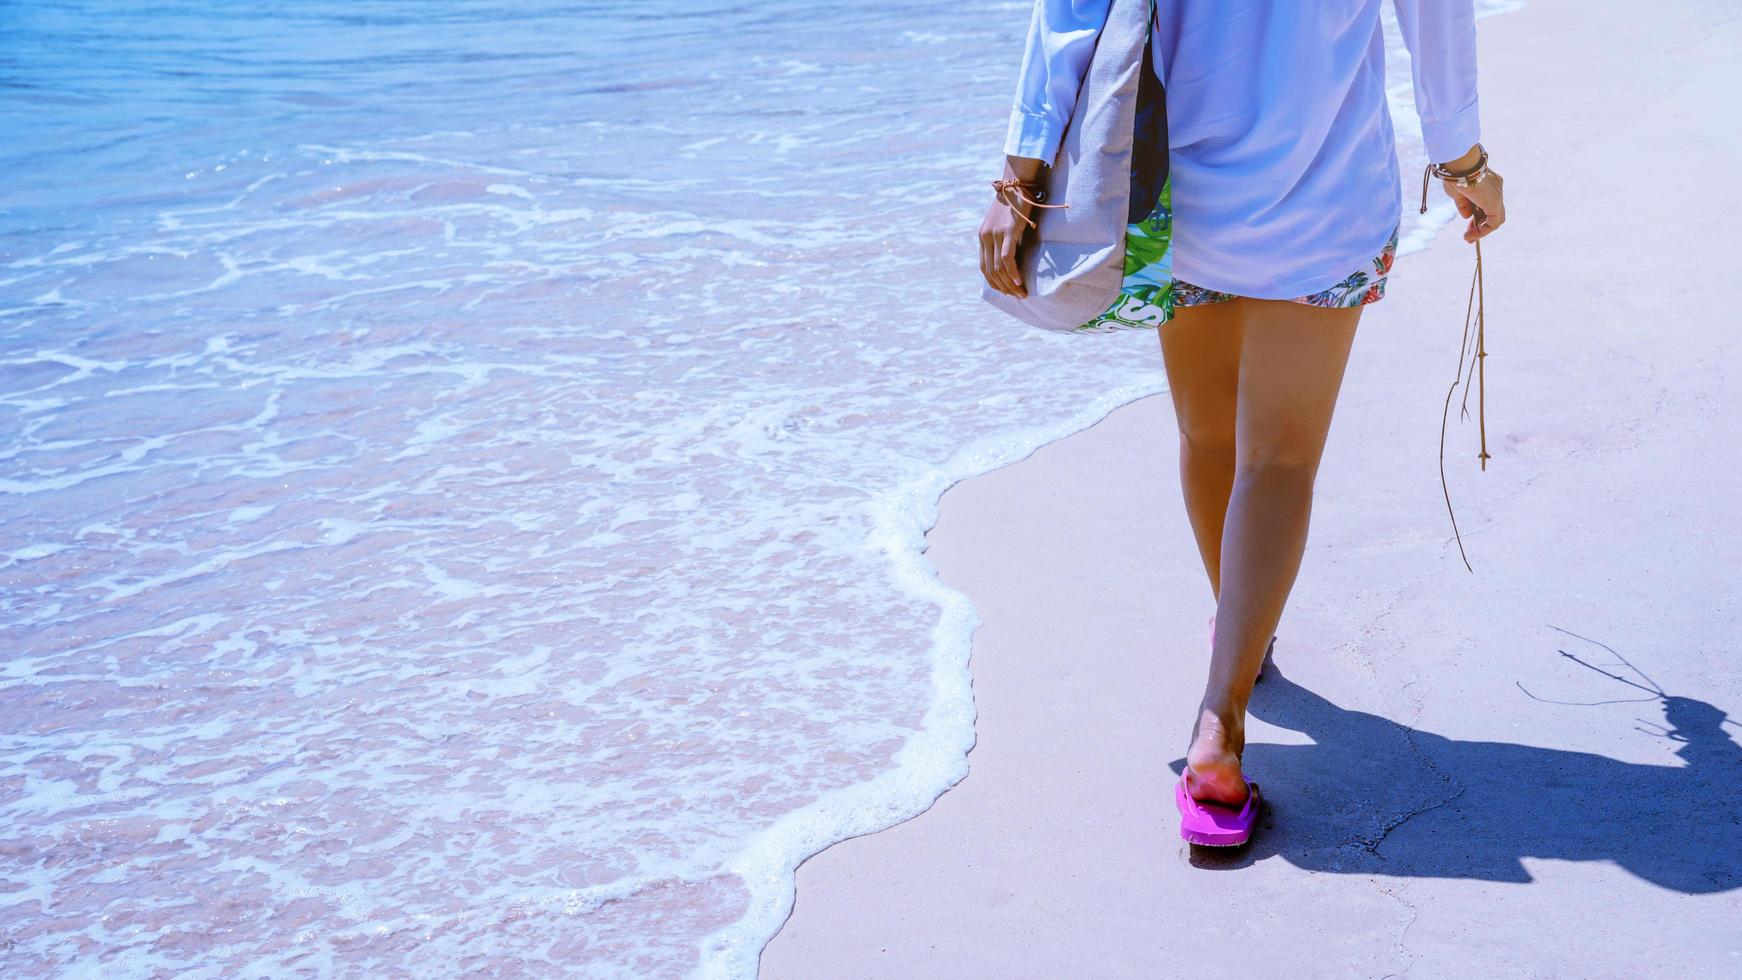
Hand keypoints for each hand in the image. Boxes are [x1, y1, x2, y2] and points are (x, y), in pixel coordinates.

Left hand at [979, 156, 1045, 297]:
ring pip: (998, 268)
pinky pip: (1007, 257)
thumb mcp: (1004, 224)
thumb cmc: (1014, 203)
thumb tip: (1012, 258)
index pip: (984, 268)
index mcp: (982, 238)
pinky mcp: (1007, 231)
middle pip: (990, 271)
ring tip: (1021, 293)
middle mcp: (985, 238)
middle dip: (1004, 288)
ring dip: (1010, 284)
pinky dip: (1012, 272)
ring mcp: (995, 234)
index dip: (995, 283)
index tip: (1007, 291)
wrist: (1016, 182)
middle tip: (1018, 296)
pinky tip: (1019, 281)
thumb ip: (1003, 239)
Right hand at [1438, 147, 1505, 242]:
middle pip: (1493, 212)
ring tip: (1469, 238)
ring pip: (1496, 218)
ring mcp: (1498, 195)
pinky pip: (1493, 223)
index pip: (1488, 203)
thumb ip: (1463, 205)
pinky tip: (1470, 235)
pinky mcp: (1495, 203)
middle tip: (1468, 234)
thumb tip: (1467, 217)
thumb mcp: (1457, 193)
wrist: (1460, 165)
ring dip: (1482, 230)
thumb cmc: (1455, 175)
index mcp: (1488, 183)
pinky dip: (1483, 231)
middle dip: (1481, 224)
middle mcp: (1496, 189)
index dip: (1478, 215)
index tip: (1468, 224)